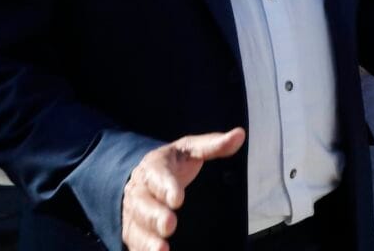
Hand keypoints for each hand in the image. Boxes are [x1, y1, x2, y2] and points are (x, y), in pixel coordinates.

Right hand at [121, 128, 245, 250]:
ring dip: (147, 239)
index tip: (178, 199)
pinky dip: (143, 249)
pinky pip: (135, 242)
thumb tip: (240, 135)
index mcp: (154, 166)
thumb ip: (214, 145)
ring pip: (136, 226)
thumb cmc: (175, 162)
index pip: (158, 175)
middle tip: (170, 225)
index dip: (166, 187)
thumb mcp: (192, 149)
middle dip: (155, 215)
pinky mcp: (134, 230)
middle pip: (143, 204)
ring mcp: (134, 212)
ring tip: (162, 250)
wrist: (146, 176)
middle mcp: (140, 190)